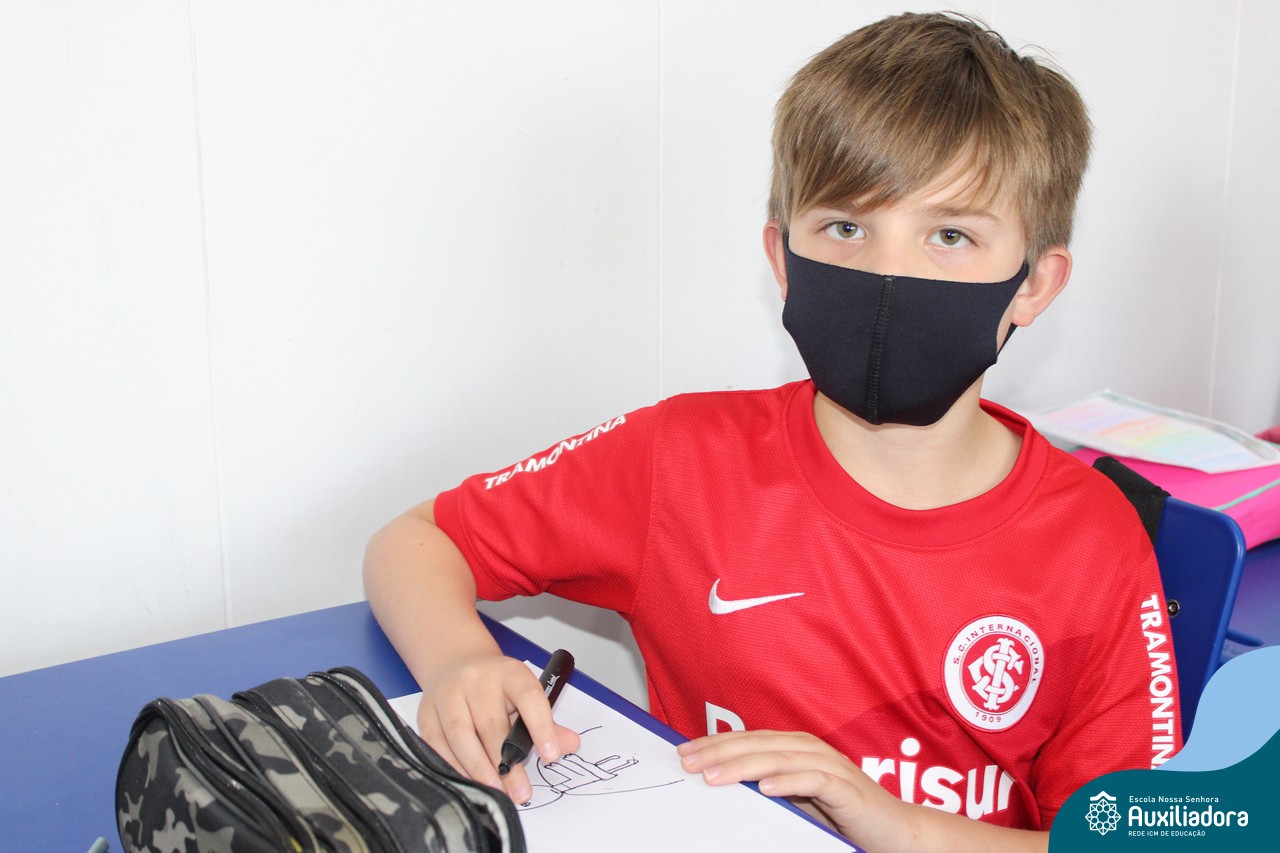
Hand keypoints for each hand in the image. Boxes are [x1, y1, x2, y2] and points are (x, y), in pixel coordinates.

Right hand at [415, 652, 580, 803]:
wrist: (456, 664)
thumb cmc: (497, 687)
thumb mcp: (525, 694)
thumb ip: (548, 721)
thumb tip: (570, 745)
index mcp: (509, 672)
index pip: (528, 697)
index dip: (541, 726)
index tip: (551, 755)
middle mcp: (476, 680)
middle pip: (491, 724)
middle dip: (507, 764)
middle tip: (521, 792)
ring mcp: (447, 694)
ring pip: (461, 737)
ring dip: (479, 770)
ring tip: (497, 792)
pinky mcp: (426, 713)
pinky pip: (438, 746)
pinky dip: (455, 768)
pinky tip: (470, 783)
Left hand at [677, 729, 896, 842]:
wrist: (894, 832)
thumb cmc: (841, 815)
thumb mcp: (796, 800)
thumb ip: (766, 786)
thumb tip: (720, 784)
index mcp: (796, 748)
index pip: (748, 740)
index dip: (716, 743)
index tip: (684, 753)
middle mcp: (811, 750)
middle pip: (759, 745)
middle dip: (720, 752)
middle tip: (689, 763)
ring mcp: (830, 767)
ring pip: (780, 759)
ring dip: (745, 766)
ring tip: (716, 776)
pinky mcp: (847, 789)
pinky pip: (814, 781)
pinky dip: (789, 782)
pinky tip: (765, 789)